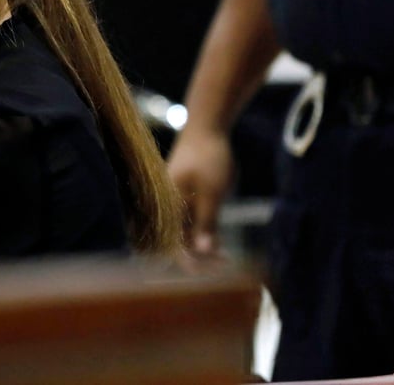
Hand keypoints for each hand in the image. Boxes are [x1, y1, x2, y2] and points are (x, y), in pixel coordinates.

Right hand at [167, 128, 234, 257]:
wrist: (207, 125)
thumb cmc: (209, 156)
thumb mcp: (213, 192)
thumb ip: (207, 223)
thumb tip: (203, 252)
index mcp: (168, 206)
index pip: (174, 246)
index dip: (193, 263)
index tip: (217, 269)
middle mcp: (167, 207)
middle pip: (178, 244)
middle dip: (200, 259)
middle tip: (226, 264)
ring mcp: (175, 203)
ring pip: (185, 236)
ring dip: (203, 249)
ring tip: (226, 258)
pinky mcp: (184, 199)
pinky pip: (190, 225)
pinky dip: (203, 235)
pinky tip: (220, 244)